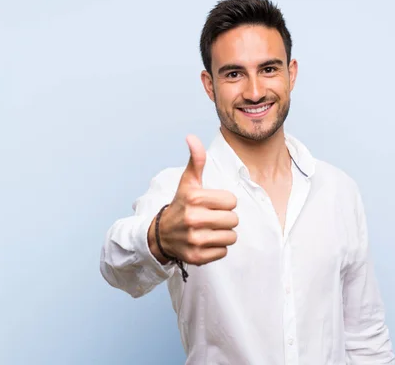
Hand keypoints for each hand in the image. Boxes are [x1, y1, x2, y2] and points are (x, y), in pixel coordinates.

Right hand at [153, 134, 238, 265]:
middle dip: (225, 219)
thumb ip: (196, 160)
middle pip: (233, 220)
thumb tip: (191, 137)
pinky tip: (205, 242)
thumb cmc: (181, 205)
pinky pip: (223, 252)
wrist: (161, 235)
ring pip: (231, 237)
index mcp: (195, 198)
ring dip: (223, 234)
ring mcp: (195, 240)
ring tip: (209, 230)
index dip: (225, 203)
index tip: (211, 204)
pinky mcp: (197, 257)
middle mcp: (193, 219)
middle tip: (211, 218)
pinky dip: (217, 249)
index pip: (232, 202)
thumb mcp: (188, 182)